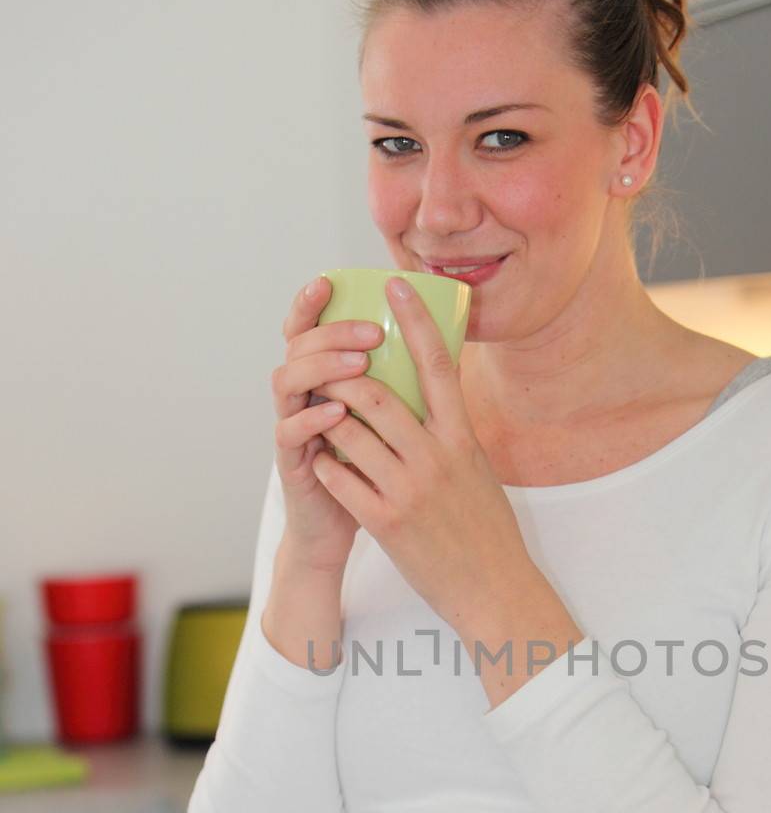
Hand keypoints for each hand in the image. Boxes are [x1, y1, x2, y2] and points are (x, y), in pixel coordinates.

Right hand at [271, 277, 384, 573]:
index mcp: (325, 380)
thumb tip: (442, 339)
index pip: (309, 330)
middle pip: (298, 346)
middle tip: (370, 332)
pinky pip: (289, 434)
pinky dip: (312, 419)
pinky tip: (336, 412)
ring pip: (286, 381)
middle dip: (332, 332)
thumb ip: (398, 383)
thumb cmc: (375, 474)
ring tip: (358, 365)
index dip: (311, 304)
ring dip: (322, 368)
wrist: (344, 530)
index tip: (330, 281)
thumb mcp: (389, 422)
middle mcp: (302, 396)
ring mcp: (293, 428)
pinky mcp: (292, 464)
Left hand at [311, 277, 534, 631]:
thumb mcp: (477, 469)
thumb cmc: (486, 528)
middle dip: (342, 375)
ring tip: (315, 408)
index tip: (395, 284)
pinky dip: (325, 463)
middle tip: (325, 365)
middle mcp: (436, 457)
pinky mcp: (385, 523)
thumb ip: (450, 433)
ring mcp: (408, 490)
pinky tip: (320, 460)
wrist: (494, 589)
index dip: (416, 319)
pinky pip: (340, 479)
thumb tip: (430, 396)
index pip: (437, 364)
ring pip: (350, 433)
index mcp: (462, 438)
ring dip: (326, 416)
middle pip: (376, 394)